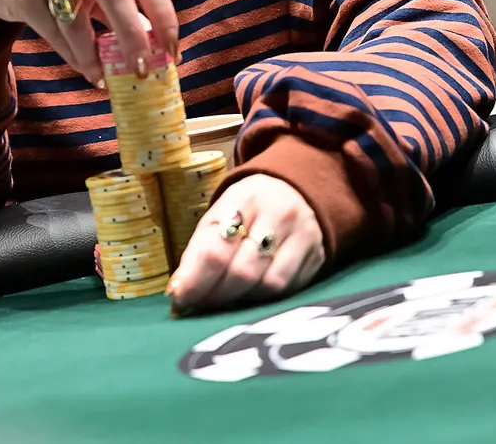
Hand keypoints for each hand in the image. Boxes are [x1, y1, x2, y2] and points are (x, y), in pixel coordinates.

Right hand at [0, 0, 177, 84]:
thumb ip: (125, 0)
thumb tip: (157, 43)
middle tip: (143, 69)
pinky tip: (85, 69)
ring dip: (96, 56)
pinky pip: (55, 32)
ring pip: (80, 22)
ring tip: (106, 76)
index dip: (164, 15)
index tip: (172, 49)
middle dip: (134, 38)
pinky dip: (74, 56)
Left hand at [167, 174, 325, 314]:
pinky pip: (288, 290)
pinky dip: (263, 300)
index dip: (195, 280)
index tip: (179, 300)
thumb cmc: (248, 209)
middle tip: (200, 306)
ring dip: (239, 302)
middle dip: (216, 295)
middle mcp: (277, 212)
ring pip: (268, 284)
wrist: (297, 190)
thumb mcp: (221, 214)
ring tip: (223, 303)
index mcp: (243, 197)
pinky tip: (249, 298)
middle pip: (242, 270)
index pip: (215, 247)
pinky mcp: (317, 255)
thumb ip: (199, 250)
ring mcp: (302, 234)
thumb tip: (178, 293)